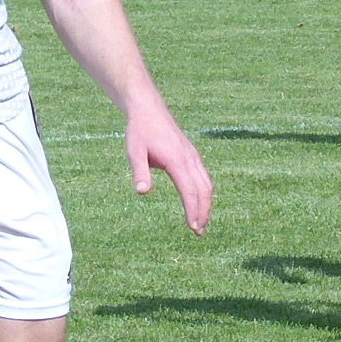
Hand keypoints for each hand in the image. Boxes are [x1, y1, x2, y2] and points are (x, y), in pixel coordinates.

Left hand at [124, 108, 211, 234]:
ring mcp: (192, 156)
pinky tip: (198, 201)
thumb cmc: (139, 131)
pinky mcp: (191, 155)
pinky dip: (204, 192)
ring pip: (206, 183)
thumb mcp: (134, 152)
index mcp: (177, 160)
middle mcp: (189, 159)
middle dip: (203, 211)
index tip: (193, 227)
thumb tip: (143, 192)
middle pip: (203, 189)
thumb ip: (139, 172)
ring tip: (200, 222)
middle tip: (198, 231)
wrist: (148, 109)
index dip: (192, 210)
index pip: (189, 190)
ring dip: (206, 203)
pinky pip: (203, 176)